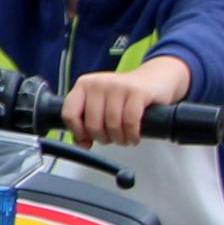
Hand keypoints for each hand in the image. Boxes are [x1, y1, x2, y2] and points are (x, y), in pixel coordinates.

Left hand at [62, 55, 191, 147]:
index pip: (69, 113)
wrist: (154, 79)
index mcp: (84, 85)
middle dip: (103, 138)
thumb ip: (87, 124)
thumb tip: (82, 144)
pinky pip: (130, 122)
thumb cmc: (124, 97)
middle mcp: (98, 83)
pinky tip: (134, 137)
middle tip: (112, 139)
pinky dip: (132, 135)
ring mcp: (118, 86)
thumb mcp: (101, 105)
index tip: (88, 138)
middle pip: (92, 124)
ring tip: (124, 138)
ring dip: (119, 139)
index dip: (78, 132)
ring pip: (111, 125)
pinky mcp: (137, 92)